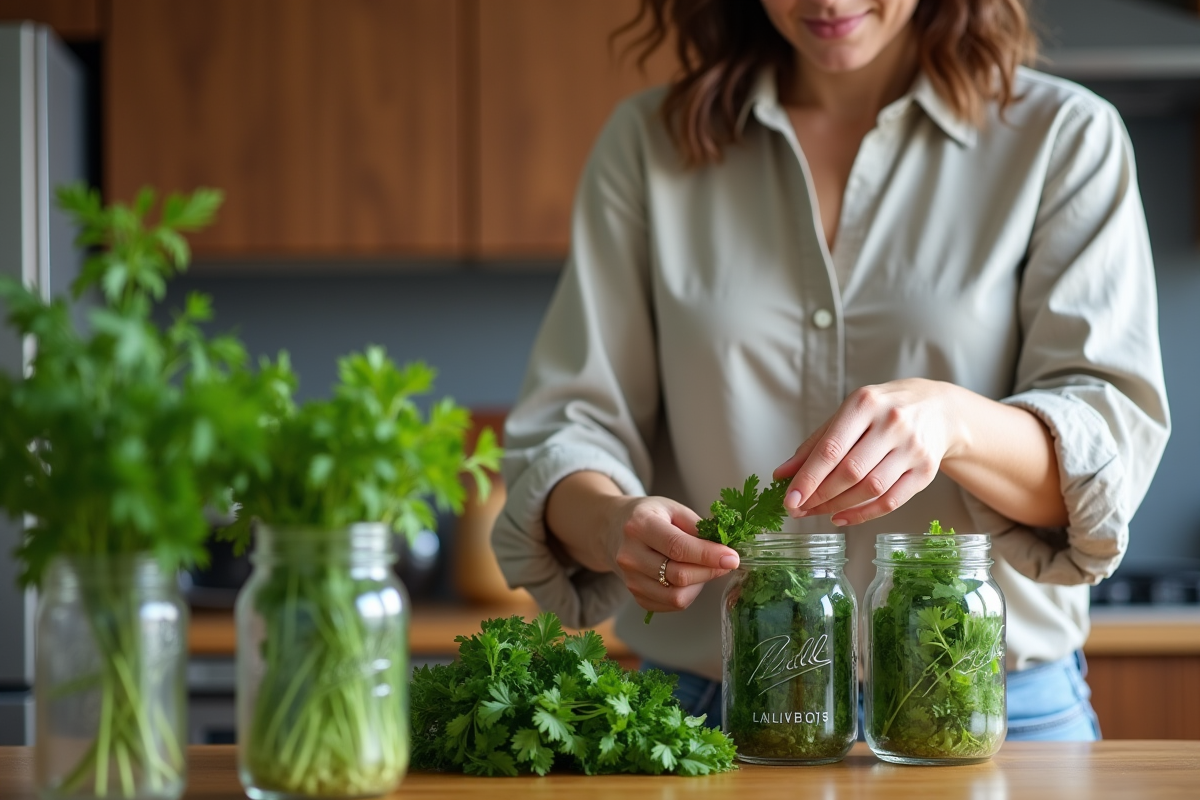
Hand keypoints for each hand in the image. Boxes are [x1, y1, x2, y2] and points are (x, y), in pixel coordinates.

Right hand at [605, 495, 740, 614]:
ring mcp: (630, 579)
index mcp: (640, 525)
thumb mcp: (672, 509)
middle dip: (710, 571)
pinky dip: (687, 594)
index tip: (733, 557)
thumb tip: (725, 547)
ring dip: (699, 585)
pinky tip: (688, 578)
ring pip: (676, 596)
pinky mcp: (635, 595)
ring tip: (703, 568)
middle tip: (726, 562)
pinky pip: (670, 605)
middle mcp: (630, 555)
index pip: (678, 547)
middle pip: (678, 575)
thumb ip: (697, 527)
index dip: (709, 555)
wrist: (611, 529)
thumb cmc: (647, 516)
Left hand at [773, 379, 965, 525]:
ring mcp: (912, 448)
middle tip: (798, 509)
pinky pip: (891, 501)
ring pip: (871, 488)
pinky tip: (842, 517)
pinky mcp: (926, 471)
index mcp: (865, 404)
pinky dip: (863, 514)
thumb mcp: (847, 415)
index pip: (831, 448)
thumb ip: (815, 444)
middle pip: (850, 472)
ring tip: (816, 512)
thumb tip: (781, 474)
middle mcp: (892, 424)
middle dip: (820, 496)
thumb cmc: (882, 411)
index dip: (808, 478)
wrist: (938, 409)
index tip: (789, 499)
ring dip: (838, 506)